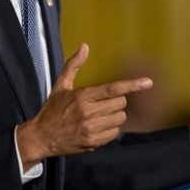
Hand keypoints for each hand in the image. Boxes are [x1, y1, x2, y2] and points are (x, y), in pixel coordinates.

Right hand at [17, 43, 152, 171]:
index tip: (147, 82)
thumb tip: (84, 46)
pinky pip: (114, 133)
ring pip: (120, 118)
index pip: (112, 89)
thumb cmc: (52, 109)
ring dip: (114, 115)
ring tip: (99, 115)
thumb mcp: (60, 85)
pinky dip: (110, 129)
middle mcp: (88, 112)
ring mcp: (91, 129)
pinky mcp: (93, 143)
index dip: (132, 85)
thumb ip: (74, 65)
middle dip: (115, 101)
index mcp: (82, 96)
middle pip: (120, 103)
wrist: (42, 136)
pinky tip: (97, 127)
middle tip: (102, 103)